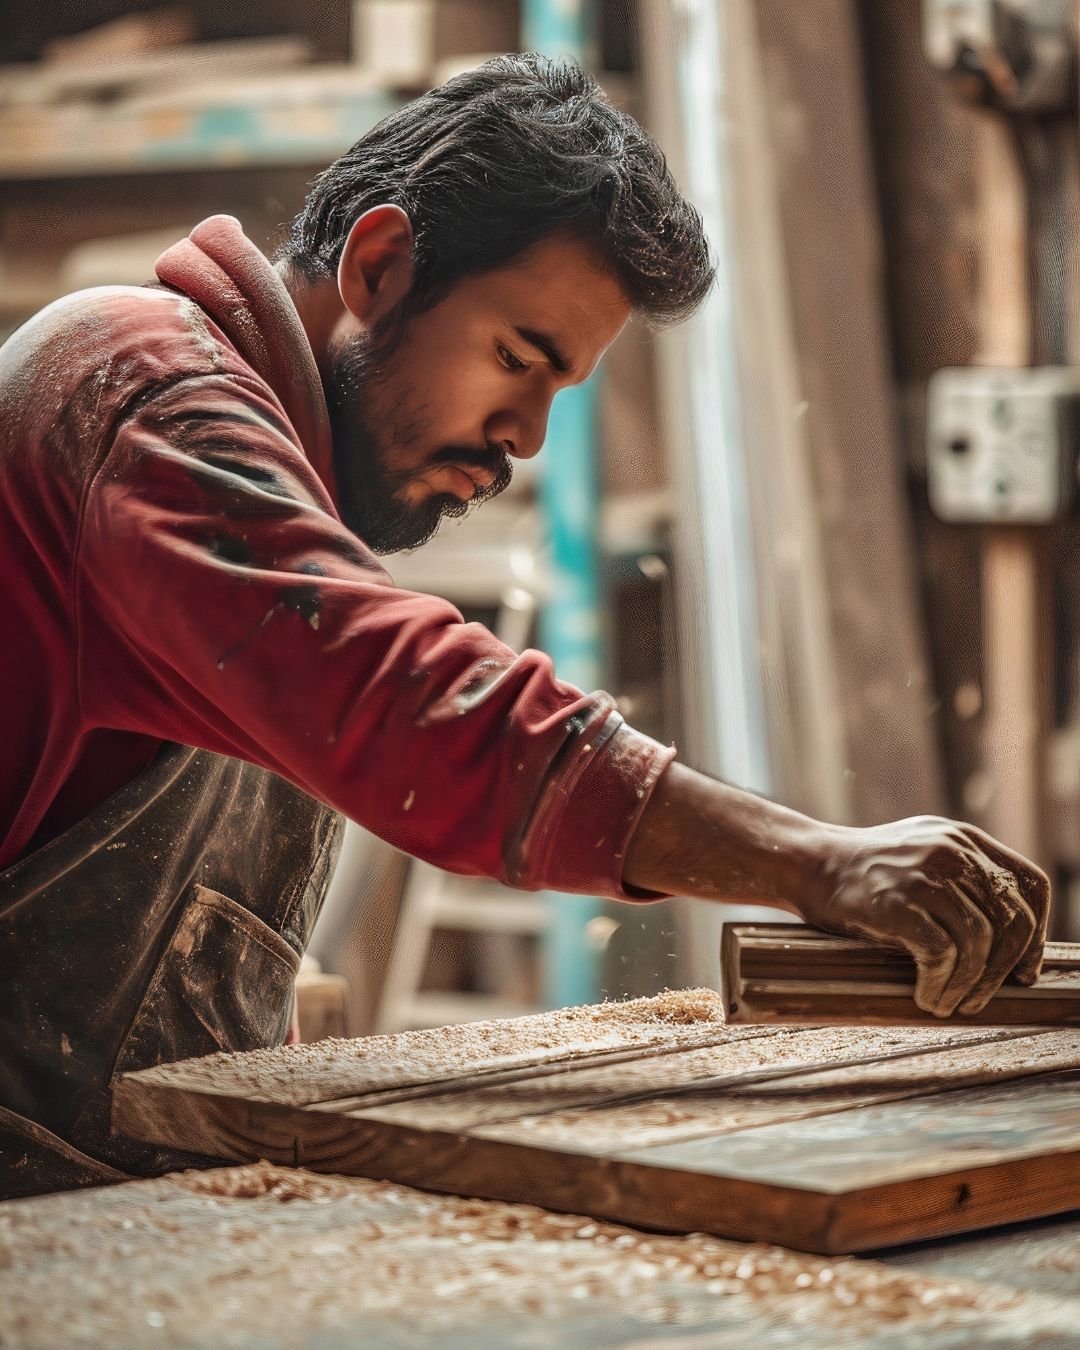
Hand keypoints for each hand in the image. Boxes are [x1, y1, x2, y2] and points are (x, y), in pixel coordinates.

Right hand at [802, 816, 1049, 1015]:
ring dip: (970, 986)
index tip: (1024, 970)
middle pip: (1011, 919)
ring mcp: (924, 874)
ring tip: (950, 1005)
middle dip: (1003, 970)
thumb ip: (961, 881)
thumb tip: (1009, 945)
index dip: (1038, 933)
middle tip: (982, 999)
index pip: (1030, 884)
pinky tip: (926, 999)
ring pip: (979, 943)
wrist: (805, 865)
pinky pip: (942, 954)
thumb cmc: (862, 878)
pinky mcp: (898, 901)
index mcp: (962, 839)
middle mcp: (951, 849)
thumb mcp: (921, 859)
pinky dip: (940, 986)